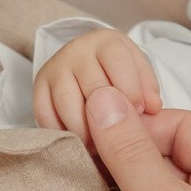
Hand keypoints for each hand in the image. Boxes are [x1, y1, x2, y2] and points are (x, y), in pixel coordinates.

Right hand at [33, 29, 161, 139]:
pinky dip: (62, 132)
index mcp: (107, 42)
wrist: (92, 72)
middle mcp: (77, 50)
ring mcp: (55, 68)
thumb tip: (152, 107)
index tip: (139, 111)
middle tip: (120, 139)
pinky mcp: (39, 89)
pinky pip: (44, 114)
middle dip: (108, 115)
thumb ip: (148, 91)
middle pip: (91, 82)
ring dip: (85, 129)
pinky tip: (79, 144)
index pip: (117, 59)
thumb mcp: (140, 77)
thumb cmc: (123, 78)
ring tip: (100, 148)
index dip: (130, 86)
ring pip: (66, 100)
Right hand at [84, 89, 190, 190]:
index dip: (138, 128)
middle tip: (92, 164)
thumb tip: (105, 100)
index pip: (185, 125)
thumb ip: (129, 150)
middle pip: (181, 153)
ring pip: (175, 183)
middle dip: (136, 158)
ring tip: (101, 190)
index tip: (96, 138)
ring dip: (138, 185)